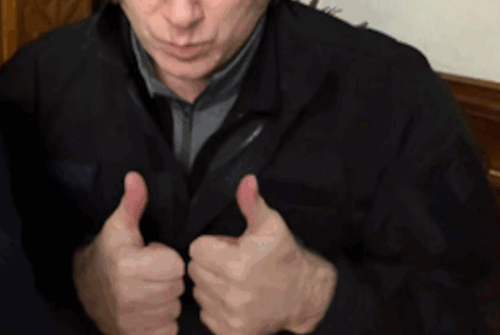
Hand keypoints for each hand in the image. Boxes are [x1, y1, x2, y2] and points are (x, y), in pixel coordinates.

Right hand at [73, 171, 185, 334]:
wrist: (84, 288)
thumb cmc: (109, 252)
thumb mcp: (119, 225)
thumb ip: (132, 202)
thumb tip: (135, 176)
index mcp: (127, 265)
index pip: (175, 265)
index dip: (168, 257)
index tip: (152, 254)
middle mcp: (128, 296)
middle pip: (177, 288)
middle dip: (168, 279)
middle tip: (151, 273)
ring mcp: (130, 321)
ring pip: (174, 310)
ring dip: (166, 300)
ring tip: (148, 289)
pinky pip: (168, 331)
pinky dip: (163, 322)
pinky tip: (149, 309)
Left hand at [188, 175, 336, 334]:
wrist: (304, 295)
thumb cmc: (283, 256)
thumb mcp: (270, 224)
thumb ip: (252, 202)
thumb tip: (246, 180)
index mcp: (237, 266)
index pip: (196, 249)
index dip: (212, 244)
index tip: (229, 247)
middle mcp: (232, 295)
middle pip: (195, 270)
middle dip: (210, 264)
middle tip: (233, 263)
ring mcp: (232, 317)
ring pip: (199, 292)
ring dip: (211, 285)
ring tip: (235, 281)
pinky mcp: (232, 332)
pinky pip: (206, 313)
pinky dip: (216, 306)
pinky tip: (235, 298)